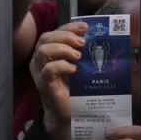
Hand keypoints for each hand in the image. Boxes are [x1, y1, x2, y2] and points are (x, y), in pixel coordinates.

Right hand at [29, 21, 87, 139]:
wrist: (70, 113)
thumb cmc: (76, 88)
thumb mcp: (81, 66)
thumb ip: (84, 52)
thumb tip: (100, 38)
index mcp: (49, 53)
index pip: (54, 32)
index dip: (68, 27)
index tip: (85, 27)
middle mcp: (41, 60)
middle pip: (46, 38)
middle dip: (66, 36)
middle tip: (82, 43)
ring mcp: (40, 72)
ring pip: (43, 50)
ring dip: (63, 49)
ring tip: (78, 56)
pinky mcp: (44, 85)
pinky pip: (48, 70)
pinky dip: (62, 66)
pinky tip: (74, 69)